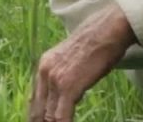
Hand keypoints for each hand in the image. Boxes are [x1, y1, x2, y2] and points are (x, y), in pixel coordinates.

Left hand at [28, 3, 136, 121]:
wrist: (107, 29)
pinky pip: (60, 116)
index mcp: (43, 66)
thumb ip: (63, 76)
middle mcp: (44, 72)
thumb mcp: (72, 60)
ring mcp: (55, 79)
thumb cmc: (96, 44)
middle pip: (37, 111)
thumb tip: (65, 96)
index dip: (38, 117)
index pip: (34, 101)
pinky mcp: (68, 86)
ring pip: (48, 116)